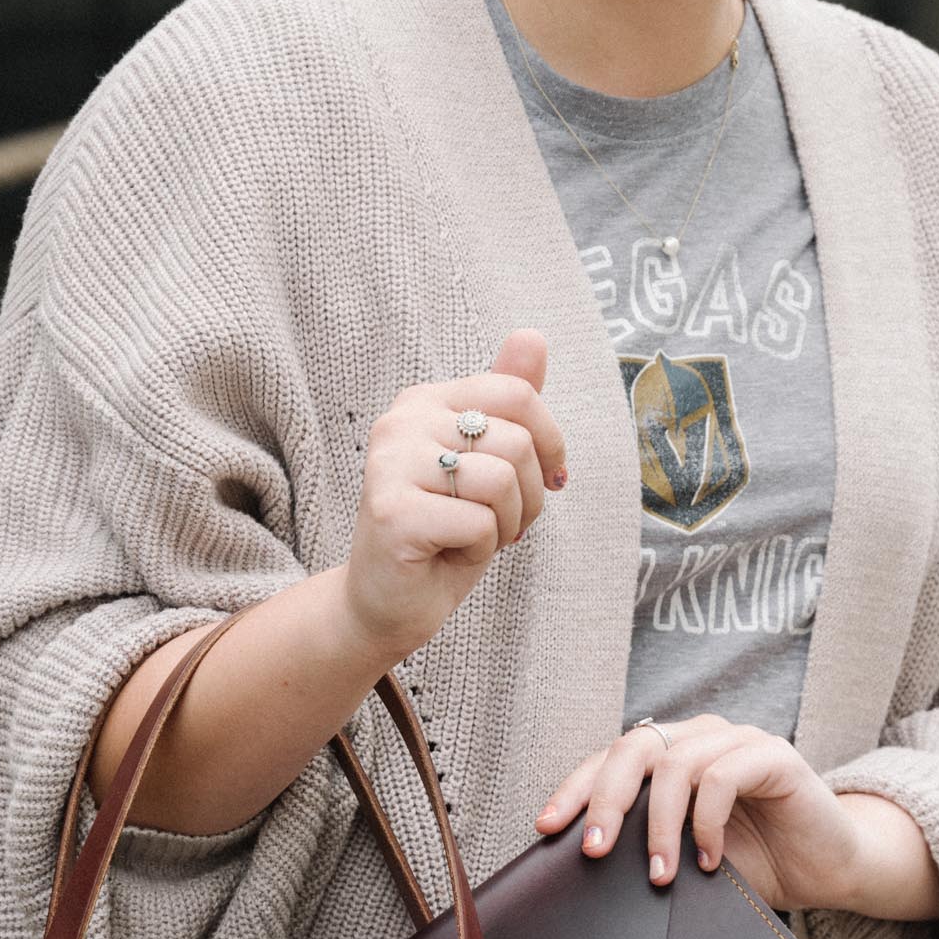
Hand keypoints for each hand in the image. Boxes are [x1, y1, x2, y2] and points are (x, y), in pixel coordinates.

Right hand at [345, 330, 570, 663]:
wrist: (388, 602)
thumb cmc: (444, 532)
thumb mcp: (487, 463)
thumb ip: (507, 402)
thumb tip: (533, 336)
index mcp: (425, 401)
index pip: (517, 394)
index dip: (550, 441)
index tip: (548, 479)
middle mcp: (401, 422)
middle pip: (516, 439)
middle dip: (529, 494)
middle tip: (504, 522)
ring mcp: (391, 465)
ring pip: (501, 480)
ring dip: (506, 524)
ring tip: (476, 537)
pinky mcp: (392, 513)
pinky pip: (480, 523)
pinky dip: (480, 550)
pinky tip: (449, 554)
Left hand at [534, 715, 938, 921]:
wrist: (827, 870)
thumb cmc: (755, 863)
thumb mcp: (686, 857)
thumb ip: (646, 847)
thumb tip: (586, 862)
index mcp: (674, 753)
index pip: (611, 759)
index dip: (575, 790)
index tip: (546, 829)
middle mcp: (702, 737)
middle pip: (634, 748)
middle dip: (606, 799)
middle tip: (595, 850)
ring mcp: (739, 741)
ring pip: (676, 765)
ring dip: (660, 826)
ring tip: (660, 875)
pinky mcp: (775, 755)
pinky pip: (723, 776)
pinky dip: (707, 823)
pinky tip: (710, 861)